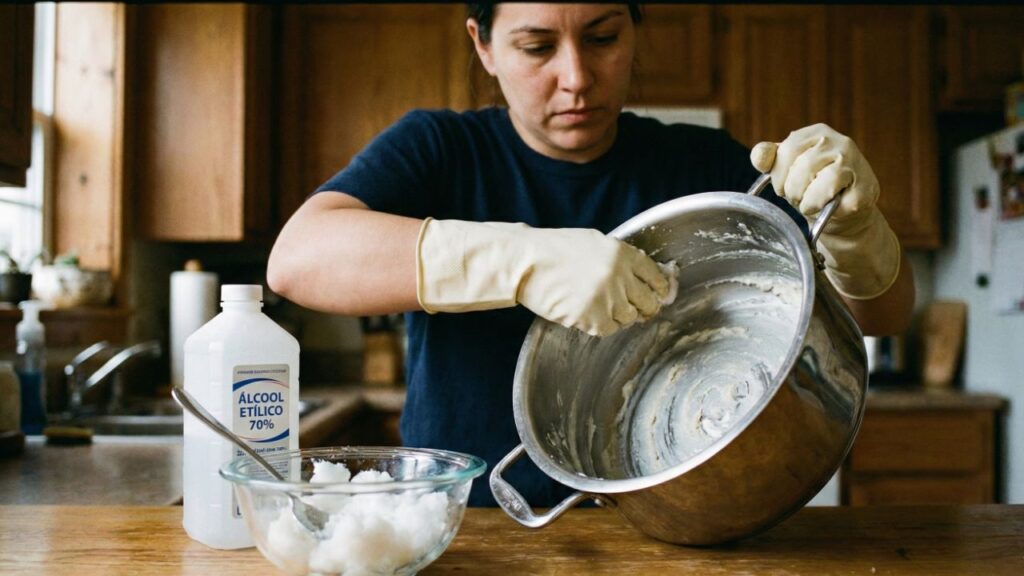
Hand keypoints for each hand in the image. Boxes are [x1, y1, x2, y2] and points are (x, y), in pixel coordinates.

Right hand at [416, 219, 670, 336]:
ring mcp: (607, 299)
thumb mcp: (594, 243)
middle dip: (645, 306)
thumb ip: (622, 258)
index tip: (659, 293)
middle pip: (649, 302)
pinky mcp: (592, 318)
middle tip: (636, 308)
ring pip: (630, 318)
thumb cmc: (556, 250)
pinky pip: (609, 329)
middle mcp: (620, 276)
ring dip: (620, 315)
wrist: (526, 263)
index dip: (661, 288)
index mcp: (623, 254)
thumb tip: (646, 276)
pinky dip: (601, 325)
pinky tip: (587, 313)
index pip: (657, 276)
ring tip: (601, 307)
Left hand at [750, 123, 900, 299]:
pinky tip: (832, 208)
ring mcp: (857, 164)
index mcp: (817, 133)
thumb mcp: (786, 168)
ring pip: (823, 184)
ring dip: (809, 202)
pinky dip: (829, 212)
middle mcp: (840, 142)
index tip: (782, 186)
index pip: (787, 150)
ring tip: (810, 204)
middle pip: (803, 168)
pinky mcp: (867, 188)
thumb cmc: (811, 187)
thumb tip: (759, 155)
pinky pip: (839, 204)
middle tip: (797, 198)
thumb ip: (769, 158)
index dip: (779, 175)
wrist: (841, 213)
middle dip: (793, 191)